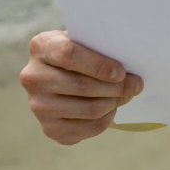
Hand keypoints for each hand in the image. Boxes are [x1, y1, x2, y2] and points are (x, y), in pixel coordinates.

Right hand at [19, 30, 142, 144]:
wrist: (63, 75)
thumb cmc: (83, 53)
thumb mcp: (87, 41)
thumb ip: (102, 48)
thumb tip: (131, 68)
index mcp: (42, 47)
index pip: (68, 55)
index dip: (99, 65)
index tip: (121, 72)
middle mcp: (33, 77)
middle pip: (82, 86)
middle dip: (117, 87)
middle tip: (136, 84)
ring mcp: (38, 106)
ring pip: (89, 109)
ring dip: (115, 102)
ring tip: (126, 94)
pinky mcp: (49, 128)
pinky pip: (89, 128)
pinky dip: (107, 118)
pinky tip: (111, 107)